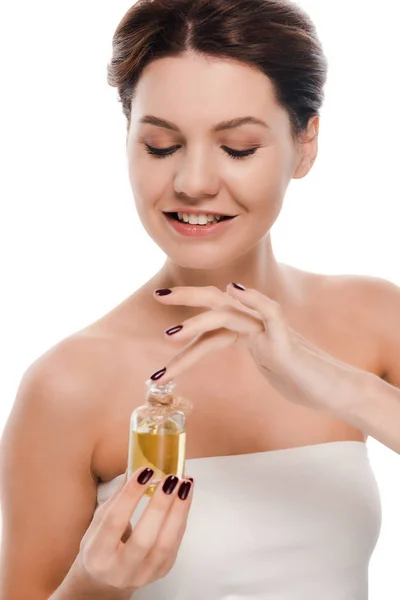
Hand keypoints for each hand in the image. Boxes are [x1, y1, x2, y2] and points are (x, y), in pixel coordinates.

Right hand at [74, 468, 193, 592]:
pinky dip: (181, 518)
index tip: (145, 472)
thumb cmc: (101, 545)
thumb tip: (138, 466)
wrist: (105, 581)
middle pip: (144, 539)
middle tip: (170, 479)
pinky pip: (174, 545)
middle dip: (160, 506)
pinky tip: (184, 498)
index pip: (114, 522)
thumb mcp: (98, 521)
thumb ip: (118, 497)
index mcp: (97, 554)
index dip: (130, 495)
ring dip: (178, 511)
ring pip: (165, 545)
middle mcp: (119, 570)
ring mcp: (143, 575)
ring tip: (185, 485)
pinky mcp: (161, 573)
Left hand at [151, 283, 363, 413]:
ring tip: (168, 335)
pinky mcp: (285, 343)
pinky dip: (253, 298)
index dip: (188, 326)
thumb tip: (240, 351)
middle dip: (186, 298)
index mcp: (249, 332)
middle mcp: (257, 325)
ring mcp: (271, 332)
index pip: (213, 324)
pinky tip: (234, 289)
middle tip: (157, 297)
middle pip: (217, 303)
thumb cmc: (302, 380)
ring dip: (197, 322)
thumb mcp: (269, 367)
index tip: (163, 336)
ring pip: (230, 314)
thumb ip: (254, 353)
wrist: (335, 391)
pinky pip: (270, 312)